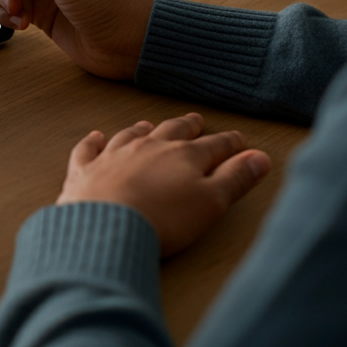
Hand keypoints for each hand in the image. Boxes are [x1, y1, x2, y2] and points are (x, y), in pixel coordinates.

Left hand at [57, 113, 270, 255]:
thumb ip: (236, 178)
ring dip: (143, 129)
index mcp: (184, 156)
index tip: (238, 139)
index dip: (229, 143)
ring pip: (132, 135)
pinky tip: (96, 136)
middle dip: (187, 126)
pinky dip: (93, 141)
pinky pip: (89, 149)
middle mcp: (149, 148)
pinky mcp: (85, 170)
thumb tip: (260, 158)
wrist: (108, 226)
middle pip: (172, 131)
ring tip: (150, 125)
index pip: (213, 145)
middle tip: (195, 120)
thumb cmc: (165, 219)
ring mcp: (114, 156)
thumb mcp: (212, 202)